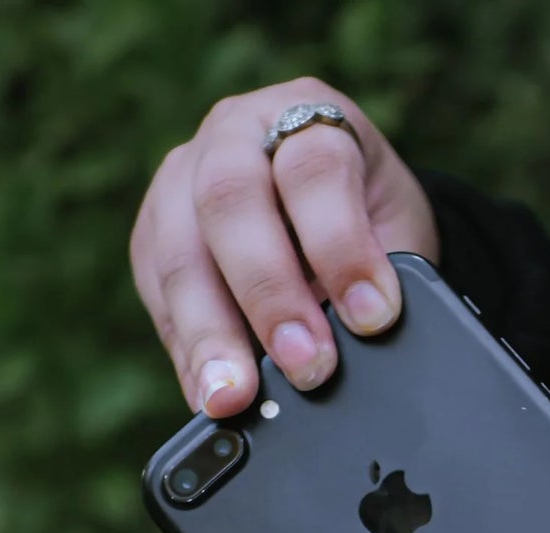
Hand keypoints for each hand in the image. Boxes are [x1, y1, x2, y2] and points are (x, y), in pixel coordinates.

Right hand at [131, 78, 439, 415]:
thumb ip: (384, 276)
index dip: (342, 246)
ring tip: (233, 398)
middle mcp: (234, 136)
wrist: (332, 209)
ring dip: (208, 334)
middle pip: (229, 203)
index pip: (315, 171)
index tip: (374, 317)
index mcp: (308, 118)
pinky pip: (157, 294)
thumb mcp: (396, 232)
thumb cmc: (370, 219)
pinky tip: (207, 394)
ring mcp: (181, 181)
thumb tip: (366, 344)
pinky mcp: (153, 236)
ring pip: (179, 251)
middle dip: (269, 295)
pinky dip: (185, 351)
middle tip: (308, 367)